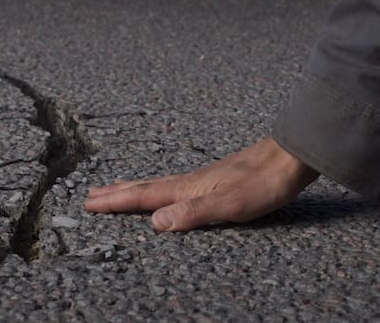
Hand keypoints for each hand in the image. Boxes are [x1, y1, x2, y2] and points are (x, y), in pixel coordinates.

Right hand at [84, 137, 318, 231]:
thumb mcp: (229, 204)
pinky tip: (162, 189)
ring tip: (114, 188)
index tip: (89, 204)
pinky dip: (153, 187)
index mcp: (187, 189)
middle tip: (90, 196)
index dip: (115, 202)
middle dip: (115, 194)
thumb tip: (156, 223)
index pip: (143, 197)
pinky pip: (170, 184)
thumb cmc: (263, 182)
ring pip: (156, 184)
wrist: (289, 157)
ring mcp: (199, 179)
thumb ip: (192, 213)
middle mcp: (188, 182)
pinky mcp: (211, 180)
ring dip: (131, 188)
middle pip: (143, 188)